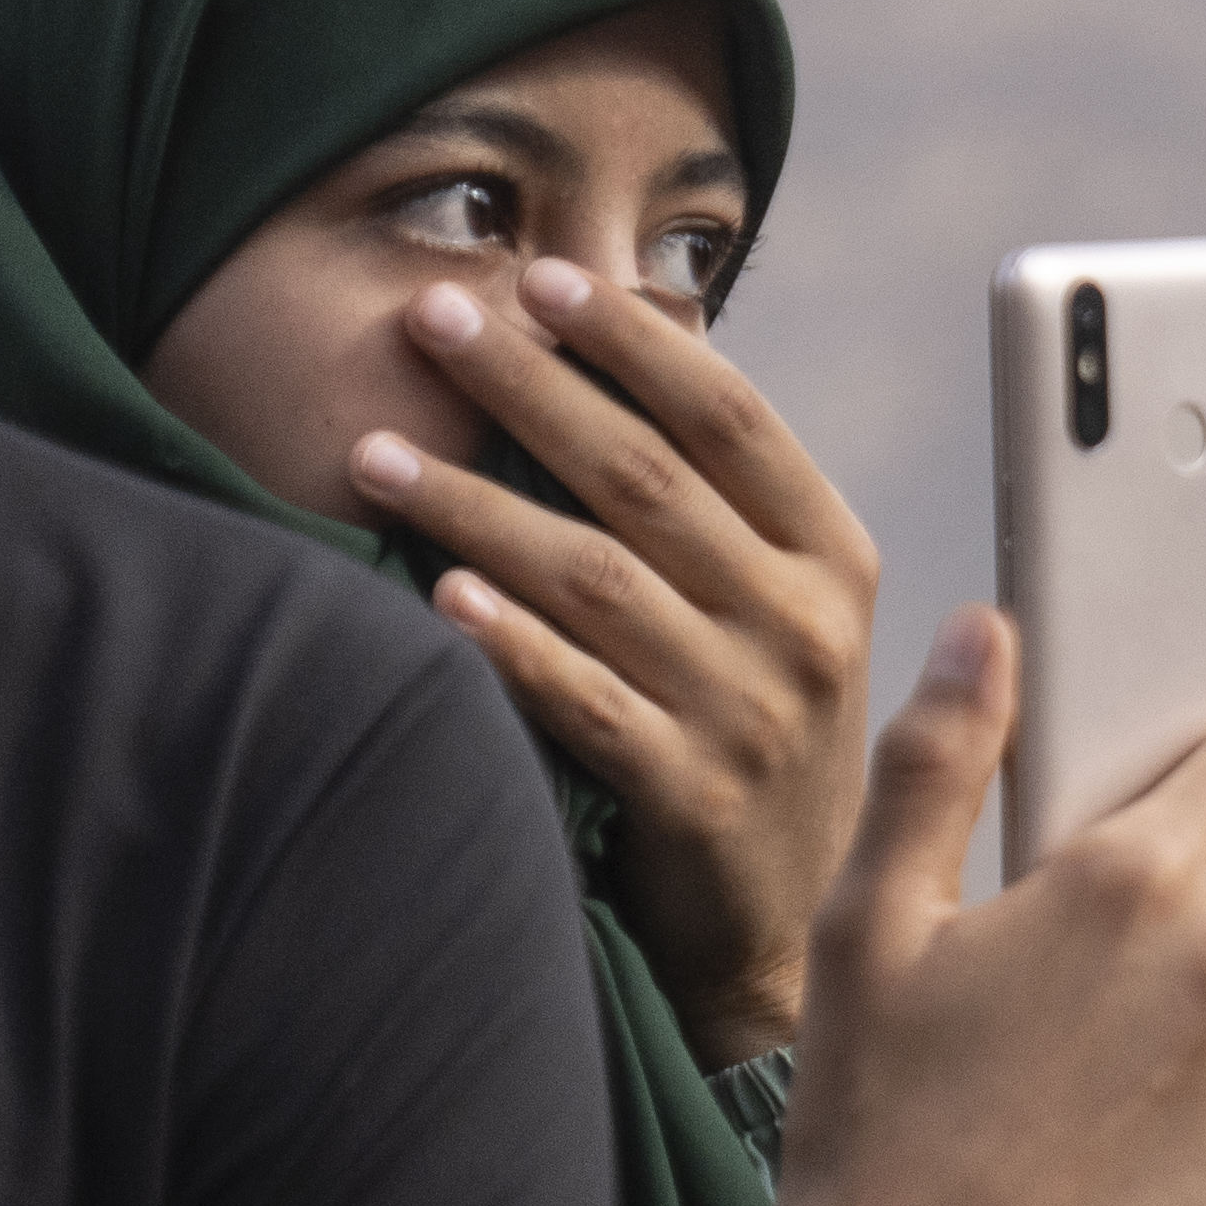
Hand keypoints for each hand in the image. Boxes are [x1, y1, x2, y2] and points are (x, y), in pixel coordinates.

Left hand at [356, 264, 875, 1068]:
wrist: (788, 930)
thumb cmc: (758, 739)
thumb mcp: (784, 610)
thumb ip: (721, 498)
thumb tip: (642, 331)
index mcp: (833, 559)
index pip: (731, 419)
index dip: (631, 342)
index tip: (539, 275)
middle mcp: (805, 626)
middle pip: (647, 478)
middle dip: (527, 386)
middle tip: (429, 317)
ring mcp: (751, 713)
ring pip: (595, 579)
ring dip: (474, 505)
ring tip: (372, 456)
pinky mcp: (690, 795)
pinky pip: (583, 702)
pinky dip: (507, 645)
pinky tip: (433, 592)